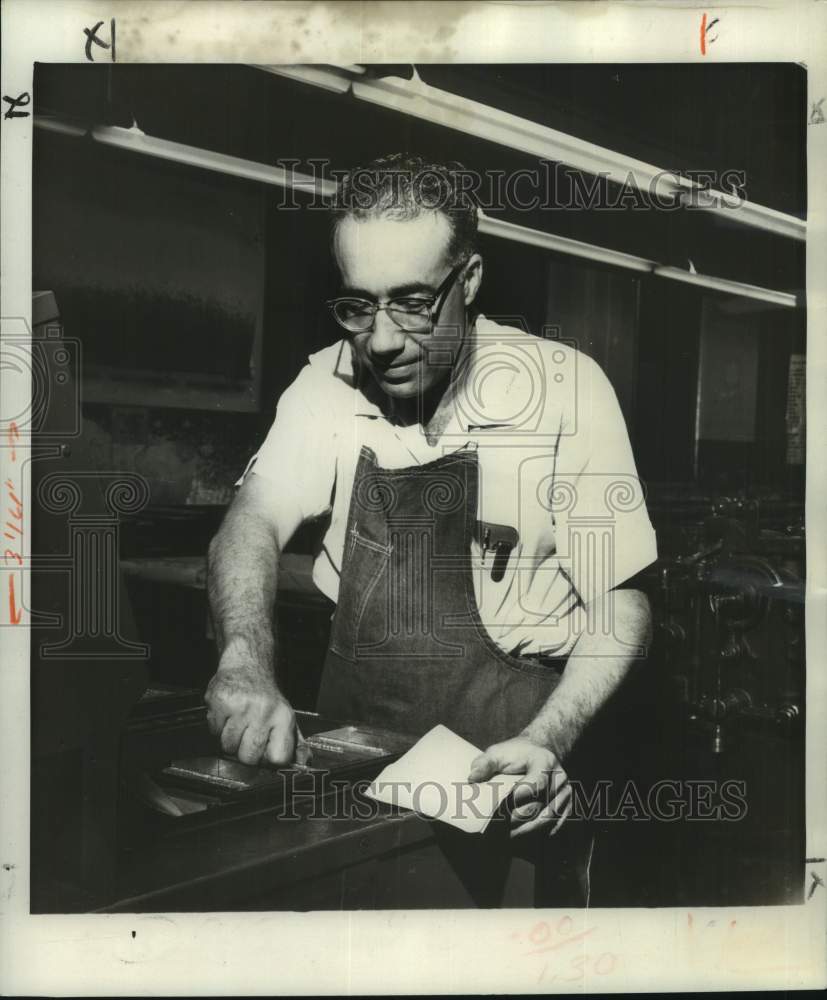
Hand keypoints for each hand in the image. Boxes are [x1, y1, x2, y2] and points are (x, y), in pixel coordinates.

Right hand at [205, 644, 310, 767]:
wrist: (248, 664)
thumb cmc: (266, 696)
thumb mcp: (285, 716)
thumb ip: (294, 743)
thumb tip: (305, 763)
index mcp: (283, 718)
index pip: (278, 757)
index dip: (268, 760)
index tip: (265, 753)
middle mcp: (264, 711)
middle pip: (249, 758)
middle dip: (245, 752)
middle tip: (248, 734)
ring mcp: (241, 706)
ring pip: (228, 747)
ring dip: (230, 739)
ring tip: (238, 723)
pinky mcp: (220, 701)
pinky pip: (214, 732)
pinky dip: (218, 727)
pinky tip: (227, 714)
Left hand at [468, 737, 570, 838]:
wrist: (538, 750)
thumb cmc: (515, 754)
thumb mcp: (498, 752)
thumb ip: (485, 763)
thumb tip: (472, 778)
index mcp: (544, 761)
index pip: (536, 783)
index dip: (520, 798)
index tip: (500, 808)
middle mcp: (559, 776)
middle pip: (541, 804)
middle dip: (519, 818)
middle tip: (498, 829)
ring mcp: (566, 790)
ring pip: (549, 817)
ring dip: (529, 829)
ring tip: (508, 836)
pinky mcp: (568, 802)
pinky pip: (558, 822)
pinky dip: (542, 831)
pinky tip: (526, 835)